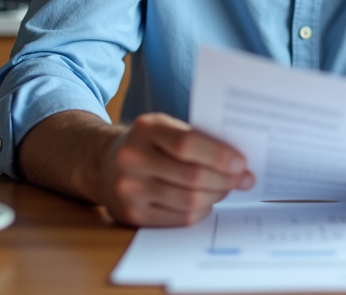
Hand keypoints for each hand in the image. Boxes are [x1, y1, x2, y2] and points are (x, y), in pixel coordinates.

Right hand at [98, 112, 254, 226]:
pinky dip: (200, 211)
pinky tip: (206, 201)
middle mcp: (133, 158)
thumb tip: (239, 163)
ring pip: (189, 201)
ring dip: (216, 196)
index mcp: (146, 129)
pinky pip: (179, 219)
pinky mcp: (131, 214)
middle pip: (192, 177)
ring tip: (227, 189)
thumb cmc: (146, 143)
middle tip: (243, 179)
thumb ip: (196, 139)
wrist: (101, 163)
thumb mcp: (164, 127)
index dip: (219, 156)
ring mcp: (129, 189)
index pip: (188, 144)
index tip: (242, 163)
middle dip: (225, 180)